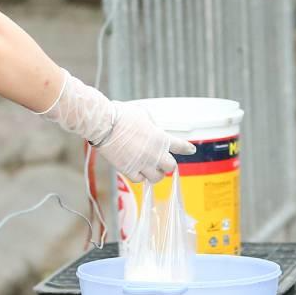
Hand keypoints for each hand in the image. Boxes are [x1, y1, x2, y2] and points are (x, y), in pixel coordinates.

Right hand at [36, 72, 194, 183]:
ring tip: (152, 171)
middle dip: (168, 165)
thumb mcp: (143, 114)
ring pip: (157, 178)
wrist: (104, 125)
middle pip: (171, 167)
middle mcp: (154, 153)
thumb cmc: (122, 115)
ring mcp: (142, 163)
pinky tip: (138, 172)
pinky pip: (140, 180)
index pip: (180, 146)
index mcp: (160, 138)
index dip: (187, 148)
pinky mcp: (128, 170)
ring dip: (156, 174)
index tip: (191, 150)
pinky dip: (140, 177)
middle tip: (163, 163)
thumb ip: (152, 125)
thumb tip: (152, 130)